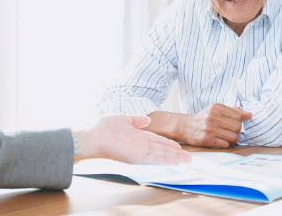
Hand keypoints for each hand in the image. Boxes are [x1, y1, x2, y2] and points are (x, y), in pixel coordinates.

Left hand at [76, 114, 190, 164]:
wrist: (93, 134)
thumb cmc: (104, 126)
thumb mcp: (123, 119)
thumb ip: (135, 120)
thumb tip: (147, 120)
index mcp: (137, 136)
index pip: (156, 141)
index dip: (168, 144)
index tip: (179, 147)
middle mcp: (139, 145)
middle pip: (161, 150)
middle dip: (175, 153)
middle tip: (188, 158)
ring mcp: (138, 152)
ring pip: (160, 155)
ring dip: (173, 158)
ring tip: (186, 161)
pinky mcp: (136, 157)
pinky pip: (154, 159)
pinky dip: (165, 161)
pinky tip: (174, 162)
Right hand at [179, 104, 252, 147]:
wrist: (185, 126)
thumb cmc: (204, 118)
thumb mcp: (217, 110)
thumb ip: (234, 111)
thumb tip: (249, 115)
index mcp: (216, 107)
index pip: (238, 116)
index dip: (238, 121)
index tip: (232, 123)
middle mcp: (212, 116)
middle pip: (237, 126)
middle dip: (236, 131)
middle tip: (230, 131)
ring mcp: (208, 128)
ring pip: (233, 137)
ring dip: (232, 139)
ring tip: (226, 137)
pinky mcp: (206, 139)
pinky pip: (225, 144)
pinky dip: (225, 144)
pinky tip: (219, 140)